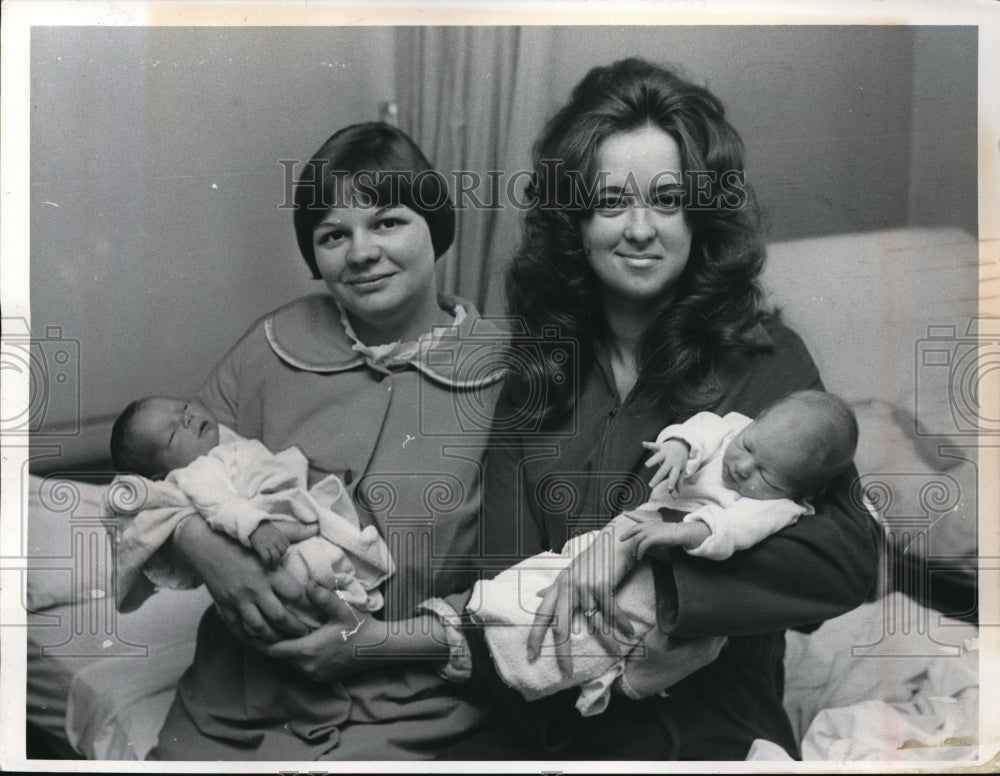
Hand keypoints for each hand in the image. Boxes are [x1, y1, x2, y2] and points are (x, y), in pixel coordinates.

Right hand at [172, 517, 313, 641]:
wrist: (206, 545)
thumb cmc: (240, 539)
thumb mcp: (267, 534)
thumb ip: (293, 533)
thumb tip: (315, 525)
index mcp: (268, 571)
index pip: (294, 594)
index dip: (308, 603)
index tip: (317, 609)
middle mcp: (254, 588)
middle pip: (279, 617)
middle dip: (295, 629)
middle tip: (306, 634)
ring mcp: (238, 600)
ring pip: (259, 628)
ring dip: (273, 638)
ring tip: (285, 641)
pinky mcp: (224, 606)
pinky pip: (237, 628)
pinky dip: (248, 638)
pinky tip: (259, 641)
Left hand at [257, 581, 386, 681]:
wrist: (379, 649)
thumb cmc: (361, 627)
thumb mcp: (343, 608)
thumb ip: (323, 597)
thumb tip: (308, 583)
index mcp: (308, 650)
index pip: (273, 649)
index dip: (259, 640)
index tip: (249, 629)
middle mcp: (308, 667)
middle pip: (279, 656)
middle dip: (268, 643)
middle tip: (256, 628)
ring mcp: (315, 675)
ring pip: (289, 663)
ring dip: (283, 650)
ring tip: (273, 633)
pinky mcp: (322, 677)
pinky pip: (301, 667)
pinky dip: (295, 656)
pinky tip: (296, 642)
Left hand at [526, 530, 635, 677]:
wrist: (614, 541)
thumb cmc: (592, 559)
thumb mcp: (569, 573)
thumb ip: (554, 587)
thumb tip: (538, 596)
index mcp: (558, 586)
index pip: (541, 615)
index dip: (534, 636)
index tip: (531, 656)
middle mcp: (567, 587)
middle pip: (560, 627)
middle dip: (562, 652)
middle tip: (566, 672)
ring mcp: (584, 587)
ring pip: (593, 623)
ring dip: (607, 642)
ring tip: (614, 656)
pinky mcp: (601, 586)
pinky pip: (611, 612)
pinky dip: (622, 624)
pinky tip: (630, 634)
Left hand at [619, 518, 710, 557]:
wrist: (680, 533)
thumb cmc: (672, 534)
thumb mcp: (660, 532)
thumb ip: (652, 534)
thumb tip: (645, 542)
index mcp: (651, 522)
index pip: (639, 518)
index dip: (631, 515)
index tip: (624, 512)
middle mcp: (648, 525)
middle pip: (634, 529)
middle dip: (626, 534)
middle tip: (621, 539)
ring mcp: (649, 530)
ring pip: (637, 540)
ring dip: (635, 549)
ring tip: (636, 555)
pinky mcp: (651, 537)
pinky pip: (642, 546)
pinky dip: (640, 552)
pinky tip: (640, 556)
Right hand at [643, 438, 689, 491]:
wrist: (681, 445)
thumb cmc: (679, 461)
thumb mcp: (680, 471)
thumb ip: (677, 483)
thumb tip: (675, 496)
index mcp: (676, 468)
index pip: (674, 476)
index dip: (672, 483)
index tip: (669, 490)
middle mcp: (670, 461)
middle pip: (663, 470)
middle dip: (657, 478)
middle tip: (651, 485)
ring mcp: (665, 454)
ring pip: (658, 457)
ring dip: (653, 461)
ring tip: (647, 465)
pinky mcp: (660, 447)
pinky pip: (654, 445)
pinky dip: (649, 445)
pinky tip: (643, 444)